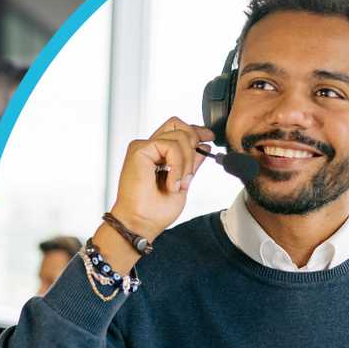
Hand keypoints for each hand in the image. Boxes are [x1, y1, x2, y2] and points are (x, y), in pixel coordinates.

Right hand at [109, 116, 212, 240]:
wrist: (140, 223)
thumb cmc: (155, 211)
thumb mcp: (183, 183)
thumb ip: (191, 163)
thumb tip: (204, 146)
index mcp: (157, 155)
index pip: (177, 130)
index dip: (195, 131)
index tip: (209, 138)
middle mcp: (149, 148)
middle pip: (177, 124)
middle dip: (193, 141)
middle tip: (191, 170)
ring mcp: (143, 147)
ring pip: (178, 135)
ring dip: (186, 162)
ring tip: (179, 184)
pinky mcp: (139, 149)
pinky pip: (170, 146)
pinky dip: (177, 165)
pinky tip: (172, 183)